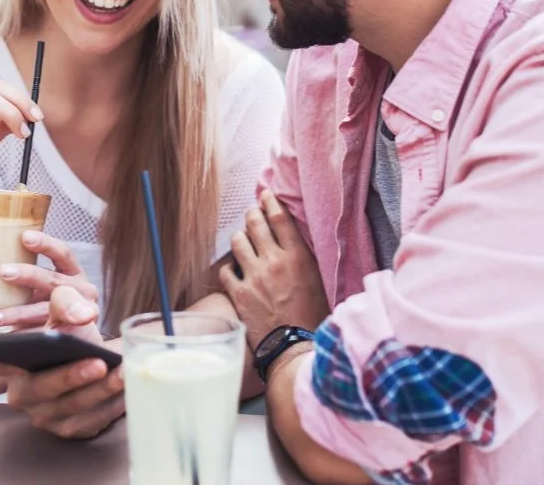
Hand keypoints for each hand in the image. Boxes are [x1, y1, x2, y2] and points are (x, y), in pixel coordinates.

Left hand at [0, 231, 98, 329]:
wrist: (76, 332)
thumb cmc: (50, 300)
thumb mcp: (47, 282)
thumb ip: (30, 269)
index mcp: (74, 272)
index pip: (62, 253)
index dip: (45, 244)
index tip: (24, 237)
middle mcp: (81, 290)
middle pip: (53, 280)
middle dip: (27, 275)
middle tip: (3, 272)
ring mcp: (78, 314)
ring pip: (46, 311)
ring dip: (17, 313)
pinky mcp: (69, 335)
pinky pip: (43, 334)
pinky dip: (23, 334)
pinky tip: (4, 336)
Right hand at [0, 287, 123, 438]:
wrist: (96, 361)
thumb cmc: (73, 338)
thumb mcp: (65, 315)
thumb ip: (66, 302)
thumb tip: (82, 313)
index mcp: (15, 367)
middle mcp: (26, 396)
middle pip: (45, 388)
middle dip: (72, 376)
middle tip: (98, 363)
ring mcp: (48, 417)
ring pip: (74, 406)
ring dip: (101, 391)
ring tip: (123, 373)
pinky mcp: (73, 430)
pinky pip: (93, 421)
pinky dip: (111, 405)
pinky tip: (127, 389)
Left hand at [220, 190, 328, 354]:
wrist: (296, 348)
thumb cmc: (313, 318)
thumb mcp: (318, 281)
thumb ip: (304, 259)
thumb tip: (293, 243)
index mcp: (298, 257)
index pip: (280, 218)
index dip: (270, 202)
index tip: (266, 195)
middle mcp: (274, 262)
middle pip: (255, 223)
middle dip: (252, 215)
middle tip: (252, 216)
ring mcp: (254, 277)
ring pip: (237, 242)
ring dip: (240, 240)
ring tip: (244, 244)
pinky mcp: (239, 294)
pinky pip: (225, 271)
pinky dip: (229, 270)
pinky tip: (235, 272)